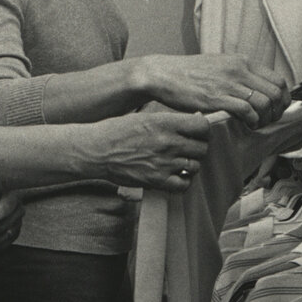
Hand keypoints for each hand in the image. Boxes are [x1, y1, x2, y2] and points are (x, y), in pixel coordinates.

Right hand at [96, 111, 210, 191]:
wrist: (97, 150)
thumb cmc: (118, 131)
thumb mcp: (145, 116)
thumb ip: (171, 120)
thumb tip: (196, 120)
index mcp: (165, 123)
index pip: (203, 127)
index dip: (204, 131)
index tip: (198, 133)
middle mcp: (168, 142)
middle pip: (202, 148)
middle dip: (198, 148)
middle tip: (188, 149)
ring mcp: (164, 163)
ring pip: (195, 166)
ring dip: (190, 165)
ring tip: (179, 162)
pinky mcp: (156, 180)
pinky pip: (184, 185)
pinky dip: (183, 182)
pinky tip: (175, 176)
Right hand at [138, 54, 289, 127]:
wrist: (163, 74)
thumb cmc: (188, 74)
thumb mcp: (219, 65)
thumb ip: (239, 74)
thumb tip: (256, 88)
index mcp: (241, 62)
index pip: (278, 80)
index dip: (283, 99)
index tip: (277, 109)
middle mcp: (239, 70)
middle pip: (276, 93)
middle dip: (277, 111)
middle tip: (268, 121)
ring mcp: (229, 84)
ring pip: (265, 103)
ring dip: (265, 118)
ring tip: (256, 124)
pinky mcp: (217, 98)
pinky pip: (247, 111)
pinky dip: (251, 121)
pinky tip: (245, 125)